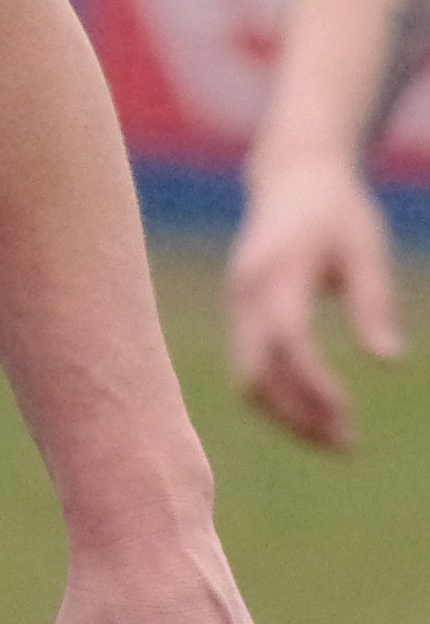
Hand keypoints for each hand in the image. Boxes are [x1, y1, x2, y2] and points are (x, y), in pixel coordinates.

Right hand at [227, 151, 401, 449]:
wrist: (291, 176)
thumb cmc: (338, 212)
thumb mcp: (366, 249)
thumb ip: (373, 303)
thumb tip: (388, 361)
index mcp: (277, 270)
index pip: (287, 339)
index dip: (314, 383)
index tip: (349, 415)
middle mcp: (245, 291)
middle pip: (256, 371)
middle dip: (297, 416)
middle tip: (347, 447)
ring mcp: (237, 303)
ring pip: (248, 376)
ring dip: (289, 414)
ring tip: (339, 440)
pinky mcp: (240, 312)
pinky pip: (250, 365)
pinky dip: (279, 397)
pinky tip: (317, 412)